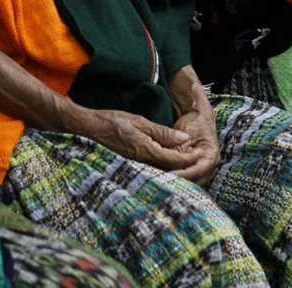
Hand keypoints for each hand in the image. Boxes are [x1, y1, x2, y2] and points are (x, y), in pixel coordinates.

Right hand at [78, 108, 196, 172]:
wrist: (91, 128)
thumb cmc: (114, 122)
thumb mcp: (140, 122)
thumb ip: (162, 132)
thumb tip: (183, 138)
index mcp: (147, 150)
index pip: (175, 159)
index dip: (189, 158)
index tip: (201, 154)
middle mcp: (143, 162)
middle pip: (170, 168)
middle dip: (186, 165)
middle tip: (199, 161)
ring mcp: (137, 165)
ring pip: (161, 169)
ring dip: (175, 166)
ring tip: (188, 161)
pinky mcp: (132, 164)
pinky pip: (152, 167)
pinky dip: (163, 165)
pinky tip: (168, 161)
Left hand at [170, 82, 220, 186]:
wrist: (199, 118)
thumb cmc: (193, 123)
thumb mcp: (184, 135)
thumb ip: (177, 150)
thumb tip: (167, 163)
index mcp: (211, 156)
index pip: (196, 170)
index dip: (182, 174)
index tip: (167, 176)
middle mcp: (211, 166)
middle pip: (195, 180)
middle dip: (179, 181)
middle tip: (162, 180)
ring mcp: (205, 169)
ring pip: (192, 181)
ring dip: (178, 181)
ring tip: (162, 180)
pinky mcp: (198, 169)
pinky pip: (189, 178)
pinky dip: (179, 178)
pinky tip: (166, 177)